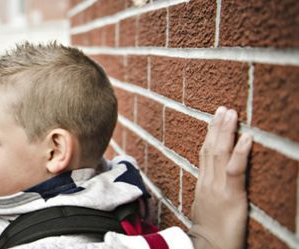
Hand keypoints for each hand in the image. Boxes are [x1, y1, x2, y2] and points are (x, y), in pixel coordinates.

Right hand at [189, 107, 251, 248]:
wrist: (209, 247)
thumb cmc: (211, 232)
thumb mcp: (206, 207)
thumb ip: (210, 191)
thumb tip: (215, 179)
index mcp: (202, 184)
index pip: (204, 154)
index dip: (209, 135)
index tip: (214, 117)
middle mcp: (207, 183)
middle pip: (210, 149)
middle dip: (216, 127)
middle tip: (223, 108)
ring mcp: (218, 188)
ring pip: (219, 154)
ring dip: (226, 132)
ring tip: (231, 114)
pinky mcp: (231, 196)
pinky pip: (235, 170)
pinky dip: (240, 152)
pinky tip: (247, 137)